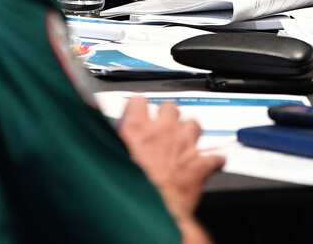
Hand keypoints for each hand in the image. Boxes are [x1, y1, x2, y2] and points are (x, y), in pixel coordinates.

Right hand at [118, 96, 223, 219]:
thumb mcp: (111, 157)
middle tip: (162, 129)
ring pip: (193, 124)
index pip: (138, 101)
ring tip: (184, 142)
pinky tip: (210, 164)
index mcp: (136, 128)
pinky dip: (213, 161)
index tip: (138, 112)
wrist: (151, 210)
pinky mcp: (200, 164)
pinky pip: (215, 157)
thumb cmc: (129, 189)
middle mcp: (162, 131)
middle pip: (169, 108)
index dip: (139, 107)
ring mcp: (183, 145)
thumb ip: (109, 138)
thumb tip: (97, 124)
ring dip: (190, 132)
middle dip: (168, 116)